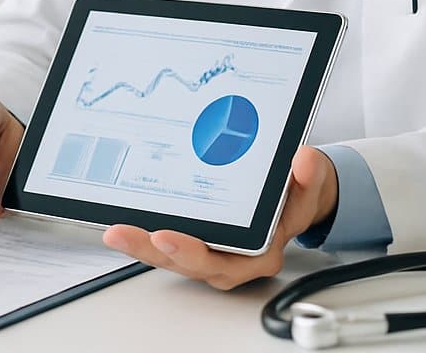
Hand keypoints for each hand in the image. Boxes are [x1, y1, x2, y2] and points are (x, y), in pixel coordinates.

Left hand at [101, 146, 338, 288]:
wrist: (296, 192)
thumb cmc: (297, 192)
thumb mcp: (311, 182)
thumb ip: (310, 175)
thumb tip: (303, 162)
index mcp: (261, 253)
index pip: (225, 262)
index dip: (192, 253)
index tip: (167, 237)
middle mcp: (234, 259)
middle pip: (188, 263)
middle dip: (154, 251)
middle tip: (126, 233)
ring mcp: (214, 250)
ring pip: (172, 257)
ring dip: (142, 245)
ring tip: (115, 230)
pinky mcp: (198, 238)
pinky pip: (168, 243)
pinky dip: (145, 235)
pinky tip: (121, 222)